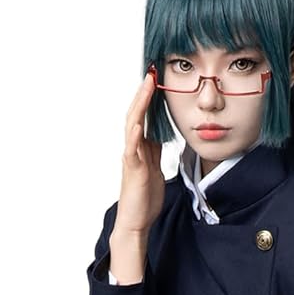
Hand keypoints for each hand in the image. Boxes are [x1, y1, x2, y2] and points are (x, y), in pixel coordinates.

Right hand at [113, 70, 164, 236]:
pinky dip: (135, 133)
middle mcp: (133, 148)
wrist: (136, 222)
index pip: (144, 116)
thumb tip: (160, 138)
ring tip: (147, 85)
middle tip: (151, 72)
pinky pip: (131, 148)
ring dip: (140, 104)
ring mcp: (131, 157)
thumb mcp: (155, 169)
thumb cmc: (144, 199)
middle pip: (137, 114)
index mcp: (140, 147)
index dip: (149, 98)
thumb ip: (155, 152)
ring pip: (133, 124)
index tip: (156, 79)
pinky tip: (139, 121)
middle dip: (144, 93)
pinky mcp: (132, 170)